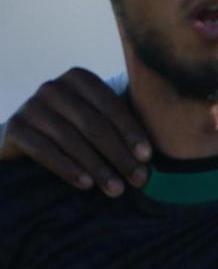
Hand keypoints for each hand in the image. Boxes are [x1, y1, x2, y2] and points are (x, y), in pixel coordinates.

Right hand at [0, 67, 151, 196]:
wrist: (24, 135)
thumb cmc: (71, 127)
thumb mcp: (94, 117)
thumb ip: (118, 123)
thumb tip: (153, 155)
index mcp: (80, 78)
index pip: (112, 107)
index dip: (131, 132)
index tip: (148, 157)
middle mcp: (54, 87)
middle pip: (94, 125)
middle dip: (119, 155)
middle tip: (138, 180)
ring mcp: (31, 105)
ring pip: (72, 140)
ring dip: (98, 168)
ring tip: (116, 190)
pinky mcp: (14, 127)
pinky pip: (45, 151)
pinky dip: (68, 169)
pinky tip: (86, 185)